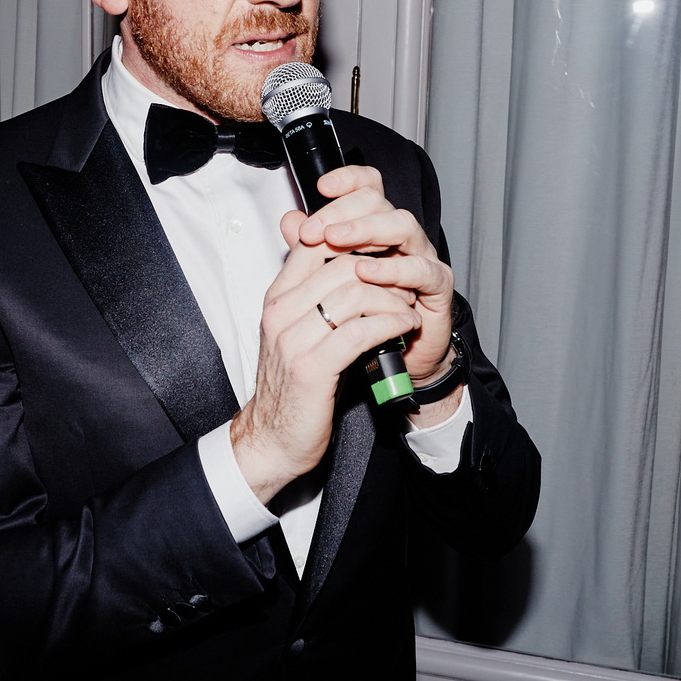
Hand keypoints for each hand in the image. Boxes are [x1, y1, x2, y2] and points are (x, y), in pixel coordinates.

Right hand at [231, 245, 420, 503]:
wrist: (271, 439)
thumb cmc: (292, 386)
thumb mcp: (299, 331)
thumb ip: (318, 297)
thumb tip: (354, 265)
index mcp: (277, 299)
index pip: (315, 244)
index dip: (356, 241)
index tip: (386, 254)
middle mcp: (280, 313)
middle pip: (340, 264)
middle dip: (382, 268)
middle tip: (406, 281)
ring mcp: (293, 340)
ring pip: (354, 294)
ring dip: (392, 297)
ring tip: (409, 307)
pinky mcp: (312, 368)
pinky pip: (361, 331)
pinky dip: (391, 324)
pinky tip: (405, 327)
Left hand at [286, 166, 456, 383]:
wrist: (389, 365)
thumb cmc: (361, 319)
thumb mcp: (327, 284)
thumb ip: (311, 251)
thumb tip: (289, 220)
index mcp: (376, 230)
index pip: (369, 188)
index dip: (349, 179)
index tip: (322, 186)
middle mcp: (400, 238)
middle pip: (380, 202)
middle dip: (344, 210)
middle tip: (314, 228)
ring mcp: (422, 257)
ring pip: (403, 225)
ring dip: (367, 229)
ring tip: (336, 239)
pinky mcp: (437, 286)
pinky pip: (422, 269)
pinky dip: (394, 269)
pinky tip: (367, 272)